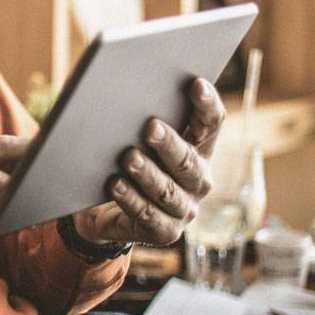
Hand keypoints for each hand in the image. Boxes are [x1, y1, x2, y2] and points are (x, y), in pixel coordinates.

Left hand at [73, 77, 220, 245]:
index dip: (206, 105)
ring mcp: (184, 209)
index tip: (195, 83)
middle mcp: (198, 180)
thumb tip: (121, 83)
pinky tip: (115, 184)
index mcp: (199, 150)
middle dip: (169, 144)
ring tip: (128, 158)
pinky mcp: (164, 232)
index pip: (211, 125)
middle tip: (150, 126)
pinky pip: (147, 215)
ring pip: (168, 191)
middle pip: (188, 161)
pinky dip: (130, 199)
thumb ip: (139, 115)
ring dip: (148, 174)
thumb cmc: (125, 160)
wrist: (104, 208)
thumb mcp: (134, 136)